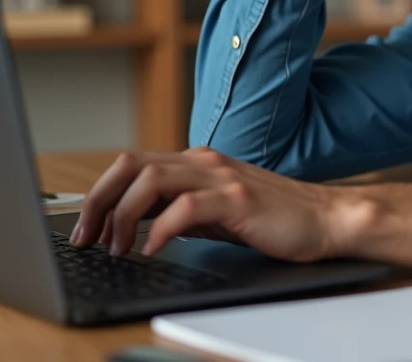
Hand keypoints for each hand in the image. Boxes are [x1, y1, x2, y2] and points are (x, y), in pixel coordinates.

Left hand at [69, 147, 361, 261]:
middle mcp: (204, 162)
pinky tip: (154, 250)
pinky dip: (161, 229)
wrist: (325, 218)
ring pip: (152, 180)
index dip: (100, 193)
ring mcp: (221, 177)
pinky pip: (186, 207)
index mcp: (196, 162)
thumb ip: (180, 208)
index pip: (132, 164)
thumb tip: (137, 223)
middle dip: (99, 200)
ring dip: (124, 215)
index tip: (86, 227)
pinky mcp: (237, 198)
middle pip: (131, 164)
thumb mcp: (216, 211)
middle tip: (87, 237)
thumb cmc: (274, 218)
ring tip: (118, 248)